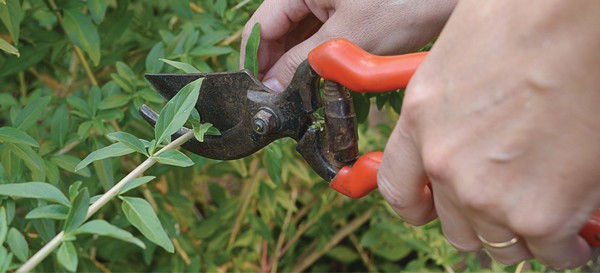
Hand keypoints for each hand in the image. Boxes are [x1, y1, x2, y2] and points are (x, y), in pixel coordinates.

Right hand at [240, 0, 455, 91]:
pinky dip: (317, 62)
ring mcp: (328, 3)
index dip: (255, 63)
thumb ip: (301, 63)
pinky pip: (320, 40)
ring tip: (299, 98)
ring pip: (298, 40)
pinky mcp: (346, 14)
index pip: (260, 27)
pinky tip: (318, 84)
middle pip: (277, 34)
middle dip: (276, 68)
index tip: (258, 95)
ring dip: (296, 68)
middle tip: (280, 103)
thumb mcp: (346, 38)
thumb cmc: (404, 2)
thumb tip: (272, 87)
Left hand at [378, 0, 599, 267]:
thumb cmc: (527, 19)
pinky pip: (551, 252)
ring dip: (522, 234)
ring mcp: (488, 193)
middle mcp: (445, 163)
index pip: (398, 191)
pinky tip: (577, 226)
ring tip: (546, 209)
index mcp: (420, 121)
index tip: (434, 210)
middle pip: (455, 228)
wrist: (578, 17)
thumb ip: (452, 113)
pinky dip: (565, 245)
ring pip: (501, 245)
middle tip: (509, 204)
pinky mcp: (542, 214)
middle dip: (481, 222)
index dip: (418, 207)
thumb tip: (472, 136)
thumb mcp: (459, 60)